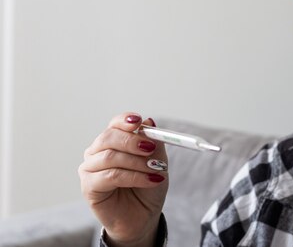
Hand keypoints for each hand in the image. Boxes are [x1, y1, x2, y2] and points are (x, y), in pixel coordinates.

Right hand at [78, 113, 168, 246]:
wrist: (143, 216)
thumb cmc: (147, 187)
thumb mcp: (158, 162)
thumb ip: (153, 143)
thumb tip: (149, 121)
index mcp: (113, 142)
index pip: (114, 124)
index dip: (125, 120)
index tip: (138, 121)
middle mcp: (97, 152)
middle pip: (109, 137)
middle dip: (132, 141)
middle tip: (150, 148)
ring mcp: (89, 169)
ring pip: (110, 156)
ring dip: (137, 162)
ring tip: (156, 169)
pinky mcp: (88, 186)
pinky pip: (111, 176)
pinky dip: (134, 177)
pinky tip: (151, 180)